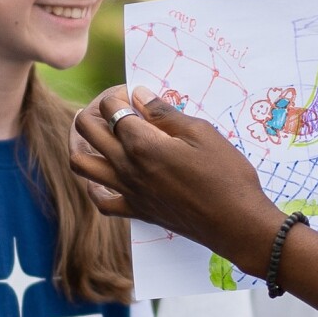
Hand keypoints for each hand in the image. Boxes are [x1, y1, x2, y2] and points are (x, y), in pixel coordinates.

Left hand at [71, 86, 280, 265]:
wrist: (235, 222)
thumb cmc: (226, 174)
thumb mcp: (201, 133)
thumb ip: (165, 113)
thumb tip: (139, 94)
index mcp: (142, 144)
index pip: (111, 108)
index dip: (121, 94)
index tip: (139, 94)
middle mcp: (126, 167)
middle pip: (87, 129)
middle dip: (97, 109)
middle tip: (119, 107)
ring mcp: (128, 191)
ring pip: (81, 164)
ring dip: (84, 143)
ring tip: (103, 134)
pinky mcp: (137, 211)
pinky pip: (101, 200)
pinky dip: (95, 184)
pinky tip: (108, 174)